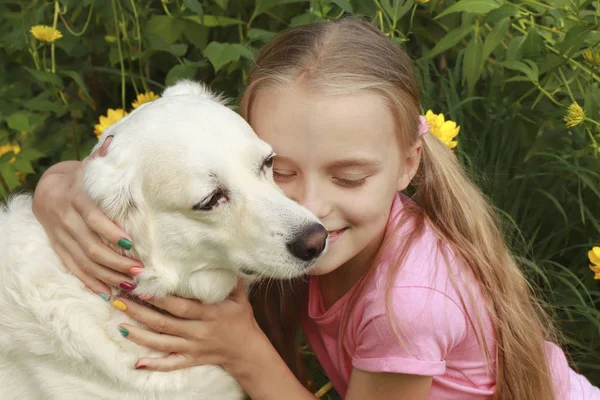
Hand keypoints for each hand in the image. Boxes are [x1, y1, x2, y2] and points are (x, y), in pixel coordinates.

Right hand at [32, 136, 140, 294]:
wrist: (48, 187)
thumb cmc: (84, 177)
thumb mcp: (92, 166)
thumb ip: (104, 159)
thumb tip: (116, 144)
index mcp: (75, 197)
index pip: (93, 218)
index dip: (110, 232)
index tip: (131, 244)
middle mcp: (65, 219)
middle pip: (90, 246)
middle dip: (116, 261)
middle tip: (140, 271)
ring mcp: (60, 237)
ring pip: (83, 262)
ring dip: (108, 275)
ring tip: (132, 285)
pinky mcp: (59, 249)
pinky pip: (74, 270)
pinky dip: (91, 282)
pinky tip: (108, 293)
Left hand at [114, 279, 263, 372]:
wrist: (247, 351)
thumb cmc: (241, 319)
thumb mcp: (239, 297)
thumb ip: (230, 278)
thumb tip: (223, 255)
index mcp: (209, 314)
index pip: (181, 306)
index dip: (161, 299)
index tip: (142, 288)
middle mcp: (198, 331)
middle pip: (165, 323)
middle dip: (141, 312)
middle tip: (120, 301)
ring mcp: (193, 347)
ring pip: (162, 343)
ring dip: (140, 336)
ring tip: (120, 325)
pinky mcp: (191, 359)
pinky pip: (171, 364)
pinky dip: (155, 365)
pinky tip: (137, 363)